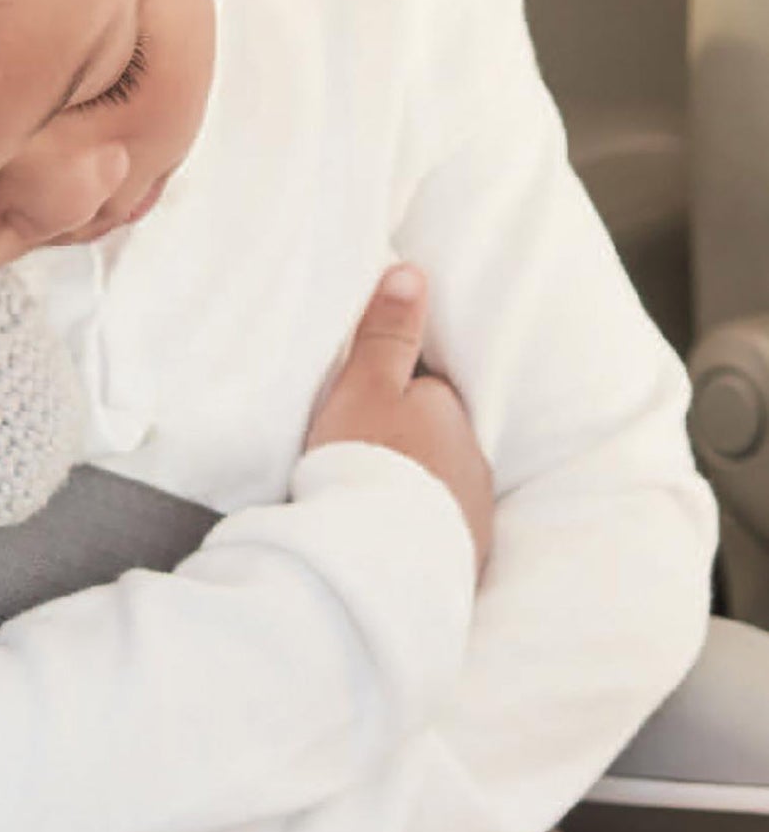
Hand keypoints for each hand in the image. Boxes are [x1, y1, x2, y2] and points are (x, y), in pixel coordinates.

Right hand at [305, 265, 494, 574]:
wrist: (380, 560)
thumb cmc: (367, 462)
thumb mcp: (364, 387)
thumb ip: (386, 333)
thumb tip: (413, 272)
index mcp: (447, 408)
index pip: (426, 386)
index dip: (393, 391)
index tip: (361, 404)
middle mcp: (472, 456)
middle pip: (437, 437)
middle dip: (409, 441)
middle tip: (359, 452)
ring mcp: (471, 510)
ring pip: (441, 484)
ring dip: (416, 487)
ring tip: (370, 499)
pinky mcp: (462, 555)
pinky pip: (439, 529)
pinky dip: (418, 528)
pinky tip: (389, 537)